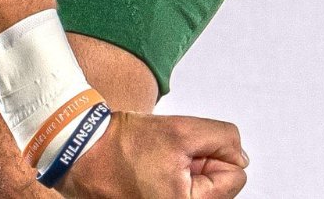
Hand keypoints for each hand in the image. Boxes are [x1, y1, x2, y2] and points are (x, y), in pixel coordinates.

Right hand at [54, 109, 248, 198]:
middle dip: (200, 166)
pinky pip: (181, 194)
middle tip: (169, 158)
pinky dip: (174, 182)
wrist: (83, 153)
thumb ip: (223, 139)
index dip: (214, 154)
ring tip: (158, 165)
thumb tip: (240, 157)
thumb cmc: (125, 145)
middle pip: (218, 187)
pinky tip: (152, 173)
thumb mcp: (183, 130)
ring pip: (201, 190)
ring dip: (187, 173)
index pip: (235, 177)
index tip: (183, 152)